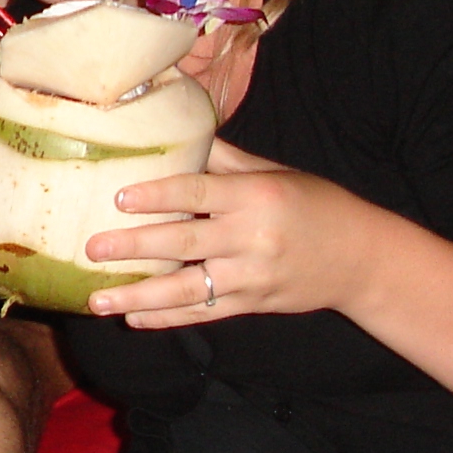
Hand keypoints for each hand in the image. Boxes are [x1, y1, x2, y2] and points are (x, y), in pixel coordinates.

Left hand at [79, 139, 382, 328]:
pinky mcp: (253, 304)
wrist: (360, 257)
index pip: (198, 193)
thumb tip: (178, 132)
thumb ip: (225, 160)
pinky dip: (167, 319)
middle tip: (92, 249)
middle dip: (134, 248)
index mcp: (256, 196)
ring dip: (139, 296)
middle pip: (184, 243)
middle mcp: (252, 238)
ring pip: (187, 289)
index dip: (158, 195)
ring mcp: (251, 276)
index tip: (119, 197)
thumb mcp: (274, 173)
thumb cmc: (312, 204)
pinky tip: (133, 319)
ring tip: (98, 301)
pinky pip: (203, 314)